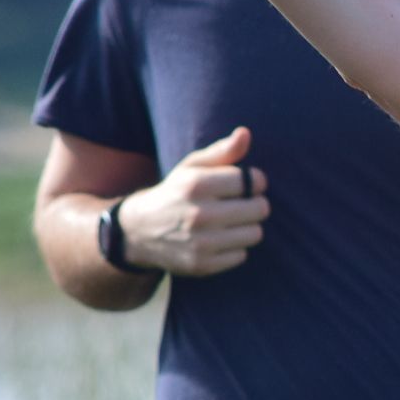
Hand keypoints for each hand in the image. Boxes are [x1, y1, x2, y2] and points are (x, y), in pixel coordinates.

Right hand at [117, 126, 270, 275]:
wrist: (139, 232)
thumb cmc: (175, 193)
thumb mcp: (191, 167)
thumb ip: (221, 151)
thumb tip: (245, 133)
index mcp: (196, 185)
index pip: (253, 180)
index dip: (254, 181)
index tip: (244, 184)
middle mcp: (199, 214)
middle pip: (260, 208)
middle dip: (254, 203)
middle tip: (239, 203)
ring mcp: (201, 243)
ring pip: (255, 233)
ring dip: (247, 227)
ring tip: (229, 221)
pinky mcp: (203, 265)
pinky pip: (242, 255)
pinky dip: (234, 248)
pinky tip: (218, 240)